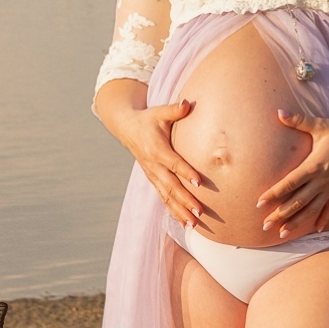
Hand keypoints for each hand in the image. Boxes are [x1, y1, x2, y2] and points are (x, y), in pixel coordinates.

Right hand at [123, 98, 204, 227]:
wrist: (127, 128)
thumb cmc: (149, 119)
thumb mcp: (159, 112)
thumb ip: (174, 110)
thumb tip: (187, 103)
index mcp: (157, 149)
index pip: (174, 163)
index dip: (186, 173)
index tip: (200, 183)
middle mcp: (153, 166)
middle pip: (171, 186)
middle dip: (185, 200)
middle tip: (200, 212)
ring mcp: (152, 175)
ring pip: (166, 196)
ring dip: (180, 211)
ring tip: (194, 224)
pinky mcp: (153, 180)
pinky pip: (163, 198)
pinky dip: (173, 211)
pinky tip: (184, 223)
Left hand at [256, 109, 328, 238]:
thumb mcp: (321, 125)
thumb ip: (298, 120)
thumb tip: (278, 112)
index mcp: (314, 165)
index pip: (289, 183)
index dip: (273, 193)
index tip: (259, 203)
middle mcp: (321, 181)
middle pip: (297, 201)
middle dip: (280, 215)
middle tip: (264, 225)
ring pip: (311, 210)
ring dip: (296, 222)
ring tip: (282, 233)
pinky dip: (322, 220)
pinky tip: (315, 230)